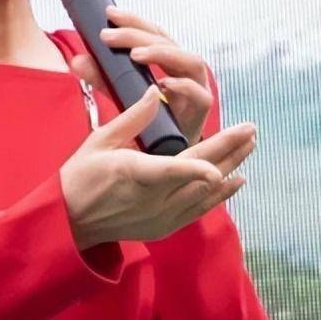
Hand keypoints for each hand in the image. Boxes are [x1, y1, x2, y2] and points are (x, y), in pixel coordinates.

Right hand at [60, 84, 256, 250]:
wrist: (70, 222)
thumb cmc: (80, 177)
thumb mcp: (99, 141)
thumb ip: (132, 118)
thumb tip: (155, 92)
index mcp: (131, 174)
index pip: (169, 172)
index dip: (196, 169)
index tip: (219, 166)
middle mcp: (150, 200)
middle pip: (198, 177)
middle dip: (227, 151)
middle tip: (250, 130)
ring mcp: (160, 217)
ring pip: (205, 194)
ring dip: (229, 168)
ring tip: (249, 146)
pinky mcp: (164, 227)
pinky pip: (199, 211)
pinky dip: (219, 195)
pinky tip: (235, 179)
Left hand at [68, 5, 211, 145]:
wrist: (163, 154)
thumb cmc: (147, 119)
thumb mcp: (120, 94)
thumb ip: (102, 77)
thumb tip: (77, 60)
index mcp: (169, 61)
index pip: (154, 32)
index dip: (134, 20)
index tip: (109, 13)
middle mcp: (186, 71)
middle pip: (168, 42)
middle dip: (138, 35)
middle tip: (108, 36)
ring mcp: (198, 89)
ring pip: (191, 61)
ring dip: (163, 54)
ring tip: (135, 55)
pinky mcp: (202, 113)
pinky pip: (200, 95)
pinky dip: (183, 87)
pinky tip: (162, 85)